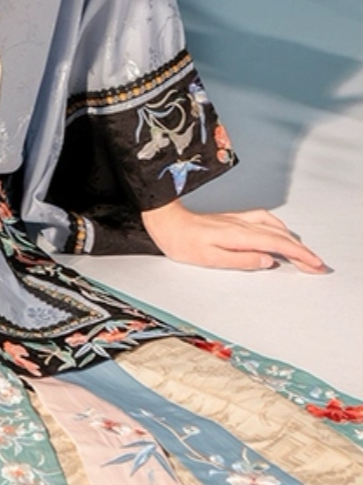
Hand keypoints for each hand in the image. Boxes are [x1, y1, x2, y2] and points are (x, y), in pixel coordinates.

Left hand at [140, 199, 328, 272]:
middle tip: (317, 265)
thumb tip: (267, 261)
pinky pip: (264, 220)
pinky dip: (279, 228)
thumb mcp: (210, 259)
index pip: (277, 244)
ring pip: (275, 226)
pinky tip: (280, 232)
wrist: (166, 222)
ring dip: (292, 240)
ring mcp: (238, 219)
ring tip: (303, 254)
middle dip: (302, 251)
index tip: (314, 264)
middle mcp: (241, 224)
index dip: (300, 255)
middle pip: (281, 235)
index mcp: (238, 235)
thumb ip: (241, 260)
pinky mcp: (233, 219)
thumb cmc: (182, 241)